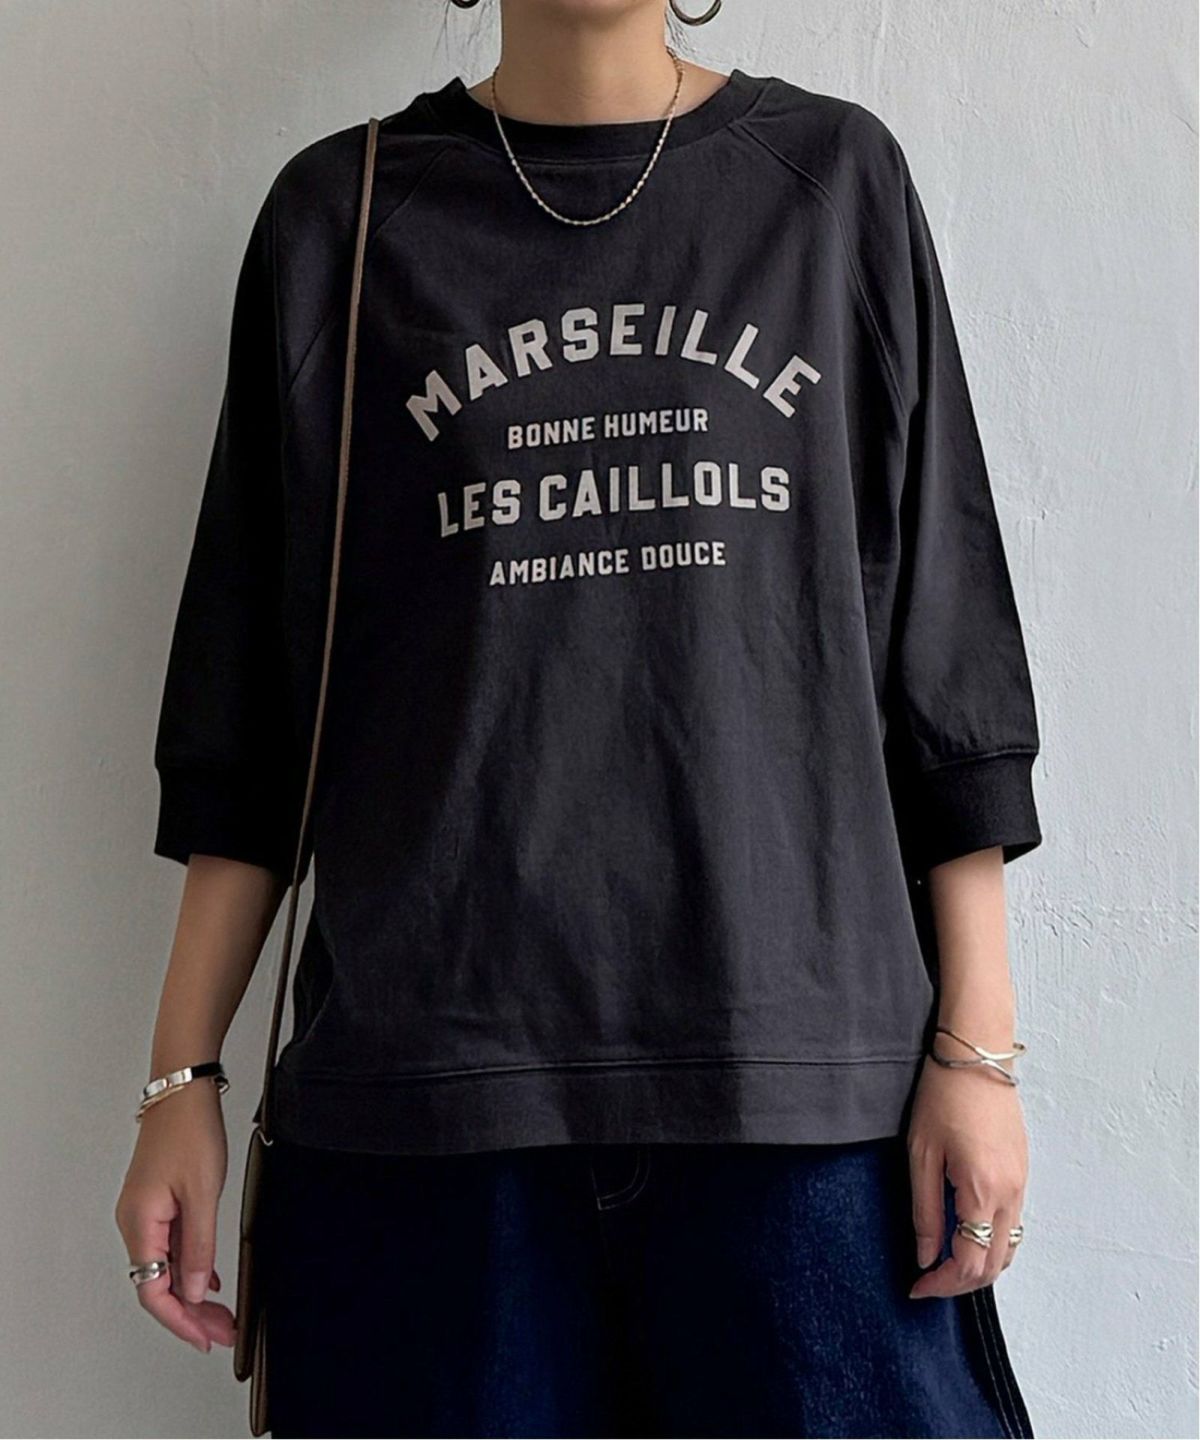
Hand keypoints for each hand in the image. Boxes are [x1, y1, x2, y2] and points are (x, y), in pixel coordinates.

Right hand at [114, 1080, 235, 1352]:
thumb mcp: (203, 1193)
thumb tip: (193, 1291)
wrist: (183, 1089)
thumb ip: (199, 1246)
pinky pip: (171, 1245)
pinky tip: (209, 1278)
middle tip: (221, 1330)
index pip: (153, 1290)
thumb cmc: (189, 1130)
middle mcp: (136, 1221)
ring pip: (166, 1266)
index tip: (206, 1336)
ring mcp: (146, 1211)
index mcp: (140, 1223)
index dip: (180, 1320)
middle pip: (158, 1284)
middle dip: (189, 1314)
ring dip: (192, 1292)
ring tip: (220, 1313)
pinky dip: (190, 1265)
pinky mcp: (158, 1200)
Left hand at [906, 1050, 1027, 1298]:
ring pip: (1009, 1247)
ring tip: (944, 1263)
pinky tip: (965, 1234)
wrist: (976, 1055)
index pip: (970, 1263)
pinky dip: (993, 1242)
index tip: (916, 1287)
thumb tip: (926, 1256)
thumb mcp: (921, 1154)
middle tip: (927, 1281)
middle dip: (960, 1282)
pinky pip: (1014, 1224)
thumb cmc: (943, 1096)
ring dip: (980, 1265)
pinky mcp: (1023, 1171)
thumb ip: (925, 1211)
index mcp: (983, 1190)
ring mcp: (1022, 1183)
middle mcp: (1011, 1193)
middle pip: (994, 1264)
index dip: (942, 1284)